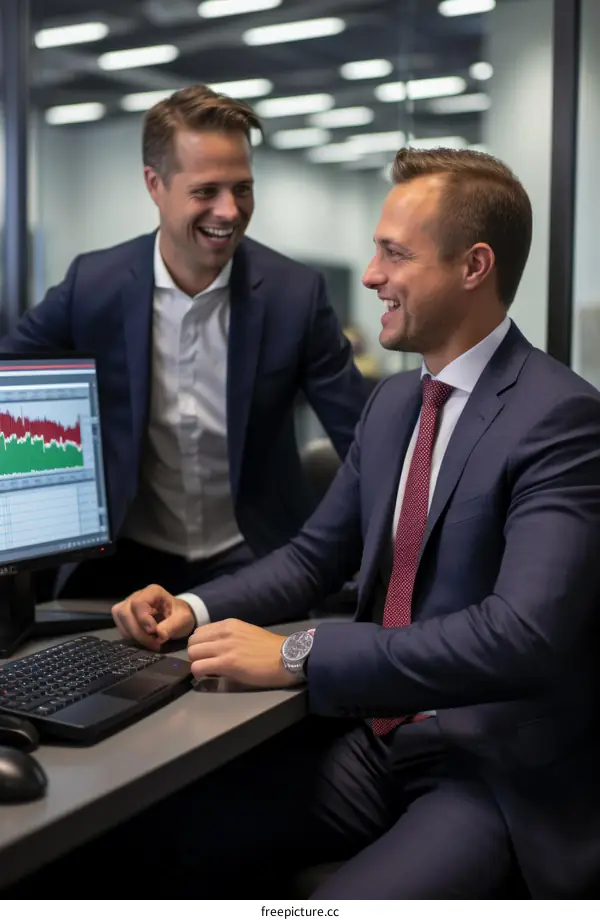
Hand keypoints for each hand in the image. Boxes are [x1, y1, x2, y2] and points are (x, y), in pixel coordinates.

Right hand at [111, 584, 195, 650]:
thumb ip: (172, 626)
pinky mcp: (125, 617)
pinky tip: (144, 641)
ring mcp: (128, 606)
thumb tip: (159, 635)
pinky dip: (131, 638)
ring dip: (133, 636)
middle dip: (138, 632)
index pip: (138, 604)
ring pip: (120, 621)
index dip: (143, 619)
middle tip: (154, 643)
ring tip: (151, 643)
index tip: (154, 631)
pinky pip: (121, 628)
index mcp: (152, 592)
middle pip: (124, 612)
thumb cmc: (180, 615)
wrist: (178, 617)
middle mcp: (137, 596)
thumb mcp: (183, 620)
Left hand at [187, 619, 302, 688]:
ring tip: (207, 671)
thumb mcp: (246, 634)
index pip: (199, 632)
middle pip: (192, 642)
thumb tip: (214, 649)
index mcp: (229, 625)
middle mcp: (224, 632)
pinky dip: (199, 674)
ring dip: (197, 664)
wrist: (287, 657)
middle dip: (196, 655)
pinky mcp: (227, 663)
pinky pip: (198, 667)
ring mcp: (225, 647)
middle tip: (206, 664)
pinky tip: (209, 677)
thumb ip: (229, 638)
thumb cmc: (270, 649)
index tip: (206, 654)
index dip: (200, 645)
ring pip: (192, 653)